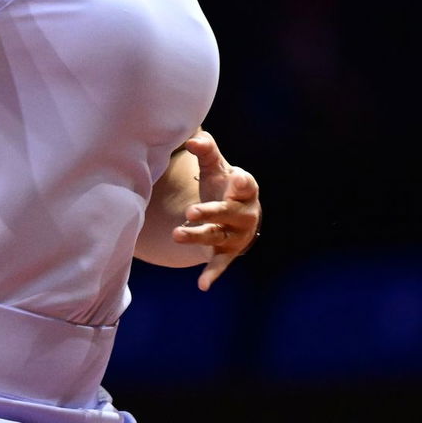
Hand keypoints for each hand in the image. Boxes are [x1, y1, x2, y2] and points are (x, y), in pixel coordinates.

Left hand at [174, 128, 260, 290]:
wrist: (234, 211)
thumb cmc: (222, 183)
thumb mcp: (215, 165)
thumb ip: (205, 150)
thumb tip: (191, 137)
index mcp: (244, 188)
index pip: (246, 185)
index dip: (241, 183)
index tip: (235, 178)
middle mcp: (244, 213)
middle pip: (227, 213)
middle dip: (211, 212)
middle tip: (191, 211)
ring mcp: (236, 234)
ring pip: (216, 235)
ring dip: (198, 237)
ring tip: (177, 233)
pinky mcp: (227, 251)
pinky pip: (220, 264)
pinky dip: (212, 274)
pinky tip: (202, 286)